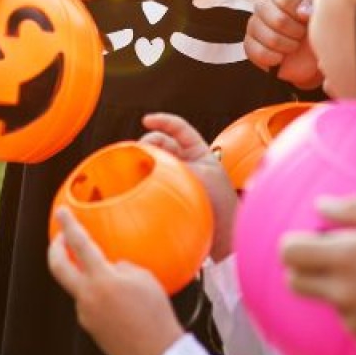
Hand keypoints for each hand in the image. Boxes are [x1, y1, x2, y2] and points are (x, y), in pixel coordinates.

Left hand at [47, 207, 184, 354]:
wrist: (156, 353)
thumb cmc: (155, 313)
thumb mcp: (144, 278)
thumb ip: (121, 267)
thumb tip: (112, 267)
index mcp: (101, 280)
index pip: (79, 244)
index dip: (68, 225)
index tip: (61, 212)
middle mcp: (87, 296)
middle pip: (57, 267)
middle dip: (55, 248)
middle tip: (61, 238)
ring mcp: (85, 314)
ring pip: (78, 287)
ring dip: (87, 277)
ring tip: (114, 281)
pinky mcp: (90, 327)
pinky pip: (89, 305)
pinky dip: (98, 297)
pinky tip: (118, 303)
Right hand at [140, 112, 238, 260]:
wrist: (223, 233)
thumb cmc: (218, 202)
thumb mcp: (198, 176)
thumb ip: (173, 165)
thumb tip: (142, 161)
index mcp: (197, 151)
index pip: (178, 128)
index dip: (162, 120)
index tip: (146, 121)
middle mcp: (185, 161)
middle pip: (161, 143)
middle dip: (148, 143)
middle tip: (138, 153)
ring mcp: (175, 177)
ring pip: (153, 161)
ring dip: (142, 161)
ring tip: (133, 167)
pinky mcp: (167, 194)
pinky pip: (150, 181)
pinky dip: (140, 179)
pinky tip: (132, 182)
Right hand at [243, 0, 321, 88]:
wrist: (306, 52)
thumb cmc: (312, 26)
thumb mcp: (319, 11)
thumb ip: (313, 4)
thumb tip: (302, 12)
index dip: (299, 13)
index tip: (306, 20)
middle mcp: (262, 5)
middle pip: (278, 20)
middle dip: (296, 33)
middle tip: (301, 36)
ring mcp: (253, 24)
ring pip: (270, 38)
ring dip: (287, 47)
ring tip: (293, 46)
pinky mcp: (248, 43)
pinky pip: (258, 53)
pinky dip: (274, 58)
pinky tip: (281, 57)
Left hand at [280, 197, 355, 354]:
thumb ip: (352, 209)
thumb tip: (320, 205)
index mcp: (347, 259)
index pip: (290, 254)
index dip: (292, 244)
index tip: (305, 239)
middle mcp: (345, 294)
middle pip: (295, 283)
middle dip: (305, 268)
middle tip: (331, 257)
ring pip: (329, 303)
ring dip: (341, 291)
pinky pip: (354, 324)